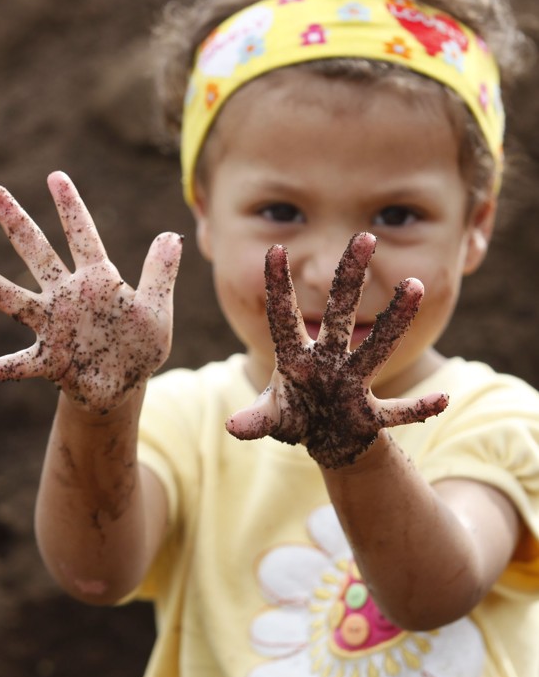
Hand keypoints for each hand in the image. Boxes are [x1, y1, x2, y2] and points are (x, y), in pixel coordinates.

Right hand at [0, 171, 182, 411]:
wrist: (124, 383)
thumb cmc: (139, 344)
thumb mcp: (157, 309)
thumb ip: (161, 274)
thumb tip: (173, 235)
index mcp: (97, 280)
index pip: (83, 236)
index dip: (71, 208)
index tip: (56, 177)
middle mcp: (67, 296)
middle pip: (37, 253)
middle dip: (16, 222)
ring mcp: (52, 327)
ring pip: (12, 299)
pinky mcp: (48, 361)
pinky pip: (17, 364)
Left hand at [226, 233, 447, 467]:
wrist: (326, 439)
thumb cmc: (295, 416)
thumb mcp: (273, 417)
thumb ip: (256, 419)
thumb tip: (234, 426)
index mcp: (297, 358)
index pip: (284, 317)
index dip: (279, 286)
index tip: (275, 249)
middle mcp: (329, 361)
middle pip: (340, 314)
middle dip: (350, 279)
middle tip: (365, 236)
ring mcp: (352, 384)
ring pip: (377, 347)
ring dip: (396, 319)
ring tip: (414, 285)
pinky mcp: (369, 415)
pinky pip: (398, 412)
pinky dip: (419, 410)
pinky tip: (442, 401)